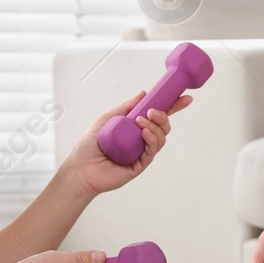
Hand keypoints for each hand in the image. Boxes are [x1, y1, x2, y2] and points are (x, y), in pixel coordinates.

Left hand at [63, 90, 192, 196]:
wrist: (80, 168)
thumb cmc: (89, 145)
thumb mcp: (107, 119)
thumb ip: (125, 107)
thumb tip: (143, 94)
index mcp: (134, 128)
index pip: (157, 117)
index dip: (172, 107)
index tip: (184, 98)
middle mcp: (140, 140)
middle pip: (163, 127)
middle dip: (163, 116)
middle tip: (152, 111)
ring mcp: (141, 153)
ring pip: (160, 138)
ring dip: (155, 126)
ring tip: (142, 121)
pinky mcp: (139, 165)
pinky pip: (151, 151)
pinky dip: (151, 139)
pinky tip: (144, 132)